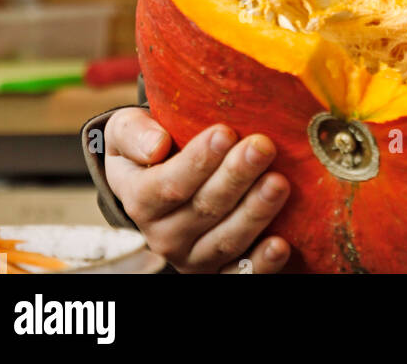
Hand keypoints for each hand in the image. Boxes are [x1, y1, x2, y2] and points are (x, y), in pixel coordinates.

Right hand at [103, 107, 291, 272]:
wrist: (155, 181)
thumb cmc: (148, 148)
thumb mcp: (126, 131)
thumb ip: (134, 133)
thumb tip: (156, 145)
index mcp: (139, 199)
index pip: (168, 185)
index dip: (197, 161)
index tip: (224, 132)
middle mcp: (163, 236)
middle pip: (203, 210)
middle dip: (235, 178)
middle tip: (261, 147)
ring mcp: (191, 257)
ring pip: (225, 241)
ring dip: (254, 213)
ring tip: (278, 182)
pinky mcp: (217, 272)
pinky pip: (238, 275)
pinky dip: (260, 263)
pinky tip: (280, 243)